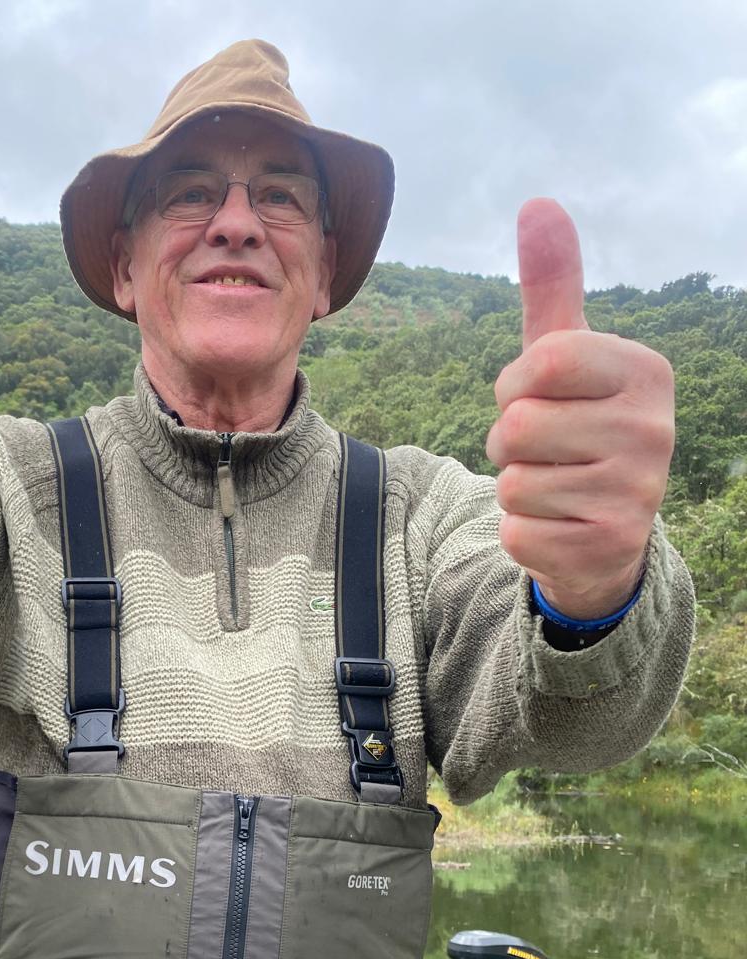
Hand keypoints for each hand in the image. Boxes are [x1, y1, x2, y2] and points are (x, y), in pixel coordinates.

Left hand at [486, 199, 673, 619]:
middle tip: (544, 450)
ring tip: (553, 486)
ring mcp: (638, 493)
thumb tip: (538, 203)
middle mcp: (655, 430)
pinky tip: (556, 526)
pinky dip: (521, 532)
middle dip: (509, 441)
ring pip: (514, 482)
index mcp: (646, 372)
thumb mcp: (566, 359)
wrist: (604, 531)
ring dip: (515, 488)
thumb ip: (552, 288)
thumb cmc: (576, 427)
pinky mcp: (608, 548)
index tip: (538, 397)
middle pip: (519, 426)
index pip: (541, 363)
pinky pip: (518, 532)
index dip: (516, 385)